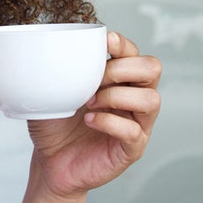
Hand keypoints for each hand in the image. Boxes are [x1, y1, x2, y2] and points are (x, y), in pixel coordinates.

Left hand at [26, 30, 160, 200]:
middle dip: (123, 68)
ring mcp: (137, 124)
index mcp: (120, 80)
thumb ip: (64, 68)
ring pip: (151, 99)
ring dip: (116, 96)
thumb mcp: (56, 90)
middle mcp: (134, 98)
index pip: (135, 53)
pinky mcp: (132, 148)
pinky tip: (90, 122)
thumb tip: (57, 45)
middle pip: (152, 69)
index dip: (123, 44)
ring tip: (89, 103)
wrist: (49, 161)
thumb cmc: (56, 124)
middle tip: (95, 79)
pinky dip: (109, 122)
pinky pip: (133, 131)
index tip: (104, 41)